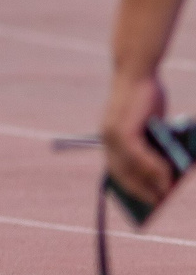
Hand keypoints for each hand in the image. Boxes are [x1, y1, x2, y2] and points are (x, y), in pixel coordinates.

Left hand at [104, 72, 174, 209]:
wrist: (138, 71)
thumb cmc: (147, 95)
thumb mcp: (151, 123)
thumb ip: (154, 143)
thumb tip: (165, 169)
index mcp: (109, 137)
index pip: (115, 168)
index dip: (127, 184)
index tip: (138, 198)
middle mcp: (107, 139)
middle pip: (121, 172)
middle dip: (138, 189)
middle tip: (154, 202)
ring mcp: (113, 136)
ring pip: (132, 167)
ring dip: (149, 182)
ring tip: (164, 194)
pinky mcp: (124, 131)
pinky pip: (140, 157)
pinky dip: (154, 168)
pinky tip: (167, 176)